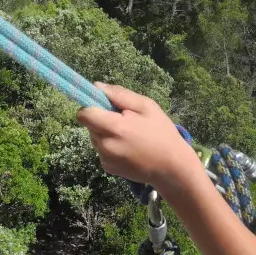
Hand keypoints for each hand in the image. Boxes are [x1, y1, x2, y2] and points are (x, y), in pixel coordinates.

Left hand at [76, 83, 204, 192]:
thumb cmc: (161, 133)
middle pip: (89, 125)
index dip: (91, 107)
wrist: (171, 167)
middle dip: (101, 120)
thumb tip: (96, 86)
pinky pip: (101, 150)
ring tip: (128, 135)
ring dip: (105, 133)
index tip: (104, 106)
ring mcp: (105, 159)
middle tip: (124, 121)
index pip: (84, 115)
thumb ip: (120, 95)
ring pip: (95, 137)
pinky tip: (128, 148)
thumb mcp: (147, 106)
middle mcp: (105, 145)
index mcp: (115, 128)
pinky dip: (110, 146)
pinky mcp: (108, 168)